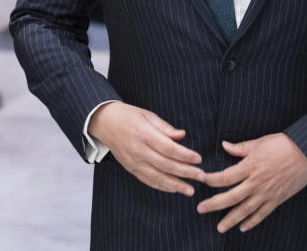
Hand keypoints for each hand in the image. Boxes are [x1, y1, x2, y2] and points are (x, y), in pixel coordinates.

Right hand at [88, 101, 205, 195]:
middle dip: (186, 172)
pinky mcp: (130, 168)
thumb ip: (165, 128)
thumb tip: (182, 135)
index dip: (185, 155)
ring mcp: (133, 161)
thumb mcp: (148, 115)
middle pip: (166, 165)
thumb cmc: (128, 116)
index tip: (199, 159)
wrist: (104, 122)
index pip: (168, 148)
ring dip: (175, 185)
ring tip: (190, 190)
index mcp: (144, 134)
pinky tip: (173, 189)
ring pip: (157, 177)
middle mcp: (138, 150)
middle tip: (202, 177)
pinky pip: (147, 180)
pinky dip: (161, 186)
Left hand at [197, 134, 306, 233]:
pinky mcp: (277, 199)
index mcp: (250, 166)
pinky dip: (252, 222)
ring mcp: (267, 193)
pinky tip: (243, 228)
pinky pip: (262, 214)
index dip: (211, 180)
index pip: (225, 177)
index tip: (201, 181)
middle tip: (200, 209)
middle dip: (214, 204)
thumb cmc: (282, 144)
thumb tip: (224, 145)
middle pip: (231, 196)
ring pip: (245, 210)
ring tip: (220, 227)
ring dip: (231, 219)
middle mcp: (256, 182)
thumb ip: (240, 148)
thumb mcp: (259, 143)